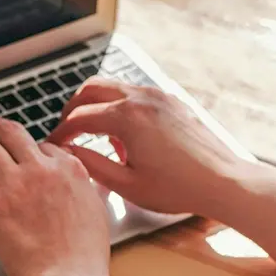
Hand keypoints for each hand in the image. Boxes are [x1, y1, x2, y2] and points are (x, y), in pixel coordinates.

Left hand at [0, 118, 111, 275]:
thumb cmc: (85, 256)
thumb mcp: (98, 212)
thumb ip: (88, 191)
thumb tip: (88, 185)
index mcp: (69, 169)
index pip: (45, 146)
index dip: (33, 153)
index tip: (27, 161)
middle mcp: (42, 170)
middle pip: (13, 133)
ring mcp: (16, 186)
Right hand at [46, 78, 246, 217]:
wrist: (222, 181)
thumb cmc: (179, 188)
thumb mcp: (127, 184)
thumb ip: (91, 165)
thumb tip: (69, 153)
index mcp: (126, 117)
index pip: (79, 117)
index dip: (60, 132)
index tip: (53, 144)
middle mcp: (141, 98)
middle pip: (91, 89)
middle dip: (73, 109)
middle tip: (66, 130)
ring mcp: (158, 96)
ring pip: (113, 88)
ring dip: (97, 106)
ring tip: (96, 136)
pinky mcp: (171, 101)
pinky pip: (135, 95)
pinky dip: (120, 107)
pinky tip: (126, 138)